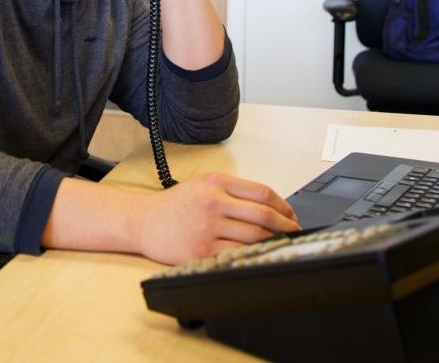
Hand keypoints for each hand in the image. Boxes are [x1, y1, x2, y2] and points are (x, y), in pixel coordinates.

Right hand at [131, 172, 300, 264]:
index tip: (291, 214)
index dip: (283, 205)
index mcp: (217, 182)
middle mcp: (214, 202)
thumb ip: (233, 190)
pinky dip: (252, 255)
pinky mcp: (201, 249)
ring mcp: (208, 227)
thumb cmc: (174, 205)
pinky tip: (259, 255)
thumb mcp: (203, 184)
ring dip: (273, 241)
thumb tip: (268, 205)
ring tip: (281, 244)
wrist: (142, 221)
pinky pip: (235, 253)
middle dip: (285, 225)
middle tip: (295, 231)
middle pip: (262, 215)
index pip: (261, 192)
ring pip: (253, 236)